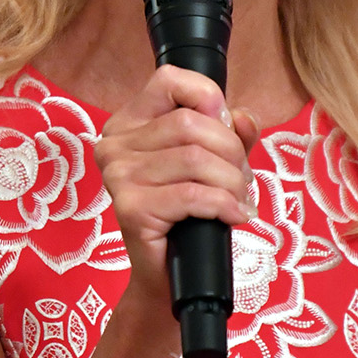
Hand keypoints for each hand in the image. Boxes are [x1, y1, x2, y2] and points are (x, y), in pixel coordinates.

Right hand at [93, 66, 261, 297]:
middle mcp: (115, 145)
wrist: (166, 277)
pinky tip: (234, 216)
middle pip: (191, 122)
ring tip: (239, 200)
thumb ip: (230, 133)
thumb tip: (242, 118)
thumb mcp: (212, 164)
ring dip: (232, 182)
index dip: (208, 96)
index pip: (169, 79)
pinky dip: (224, 205)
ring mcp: (118, 176)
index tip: (227, 129)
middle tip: (241, 180)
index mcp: (129, 124)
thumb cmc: (187, 217)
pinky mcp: (130, 208)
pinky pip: (193, 194)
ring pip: (196, 158)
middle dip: (231, 152)